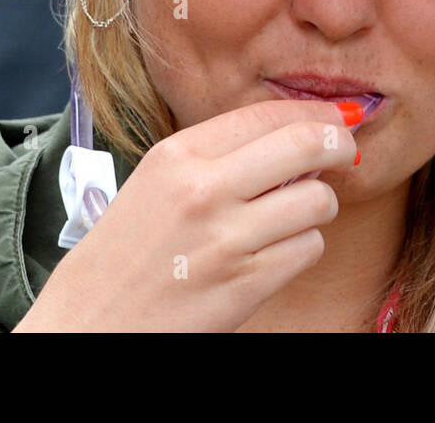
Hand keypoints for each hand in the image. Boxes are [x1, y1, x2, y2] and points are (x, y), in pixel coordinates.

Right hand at [13, 97, 360, 331]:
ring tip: (295, 214)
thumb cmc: (123, 256)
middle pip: (307, 143)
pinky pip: (308, 248)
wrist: (88, 323)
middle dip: (340, 143)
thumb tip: (294, 139)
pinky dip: (302, 249)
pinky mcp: (246, 283)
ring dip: (318, 207)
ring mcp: (228, 238)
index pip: (268, 114)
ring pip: (317, 200)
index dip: (313, 111)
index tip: (335, 116)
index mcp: (177, 156)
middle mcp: (204, 188)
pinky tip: (276, 253)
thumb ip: (217, 158)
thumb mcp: (156, 185)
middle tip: (347, 151)